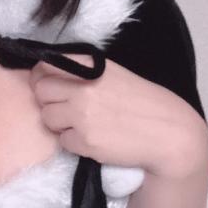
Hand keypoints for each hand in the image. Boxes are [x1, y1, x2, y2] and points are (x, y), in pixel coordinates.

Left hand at [29, 54, 207, 179]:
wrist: (168, 132)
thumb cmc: (141, 101)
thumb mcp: (111, 74)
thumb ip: (81, 71)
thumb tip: (45, 75)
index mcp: (89, 65)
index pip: (44, 66)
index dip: (42, 77)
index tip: (49, 85)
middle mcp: (81, 87)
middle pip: (40, 92)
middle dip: (49, 102)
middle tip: (67, 109)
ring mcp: (81, 114)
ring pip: (47, 118)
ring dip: (60, 124)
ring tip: (84, 124)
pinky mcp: (85, 140)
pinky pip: (63, 141)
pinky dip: (74, 143)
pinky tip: (95, 139)